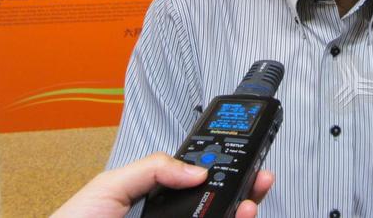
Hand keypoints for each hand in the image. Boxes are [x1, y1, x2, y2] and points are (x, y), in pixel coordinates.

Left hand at [51, 152, 273, 217]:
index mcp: (159, 201)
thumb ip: (154, 168)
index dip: (226, 173)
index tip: (244, 161)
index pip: (201, 185)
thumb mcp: (113, 185)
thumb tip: (197, 168)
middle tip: (260, 179)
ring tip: (249, 204)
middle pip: (218, 207)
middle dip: (244, 191)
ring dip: (241, 212)